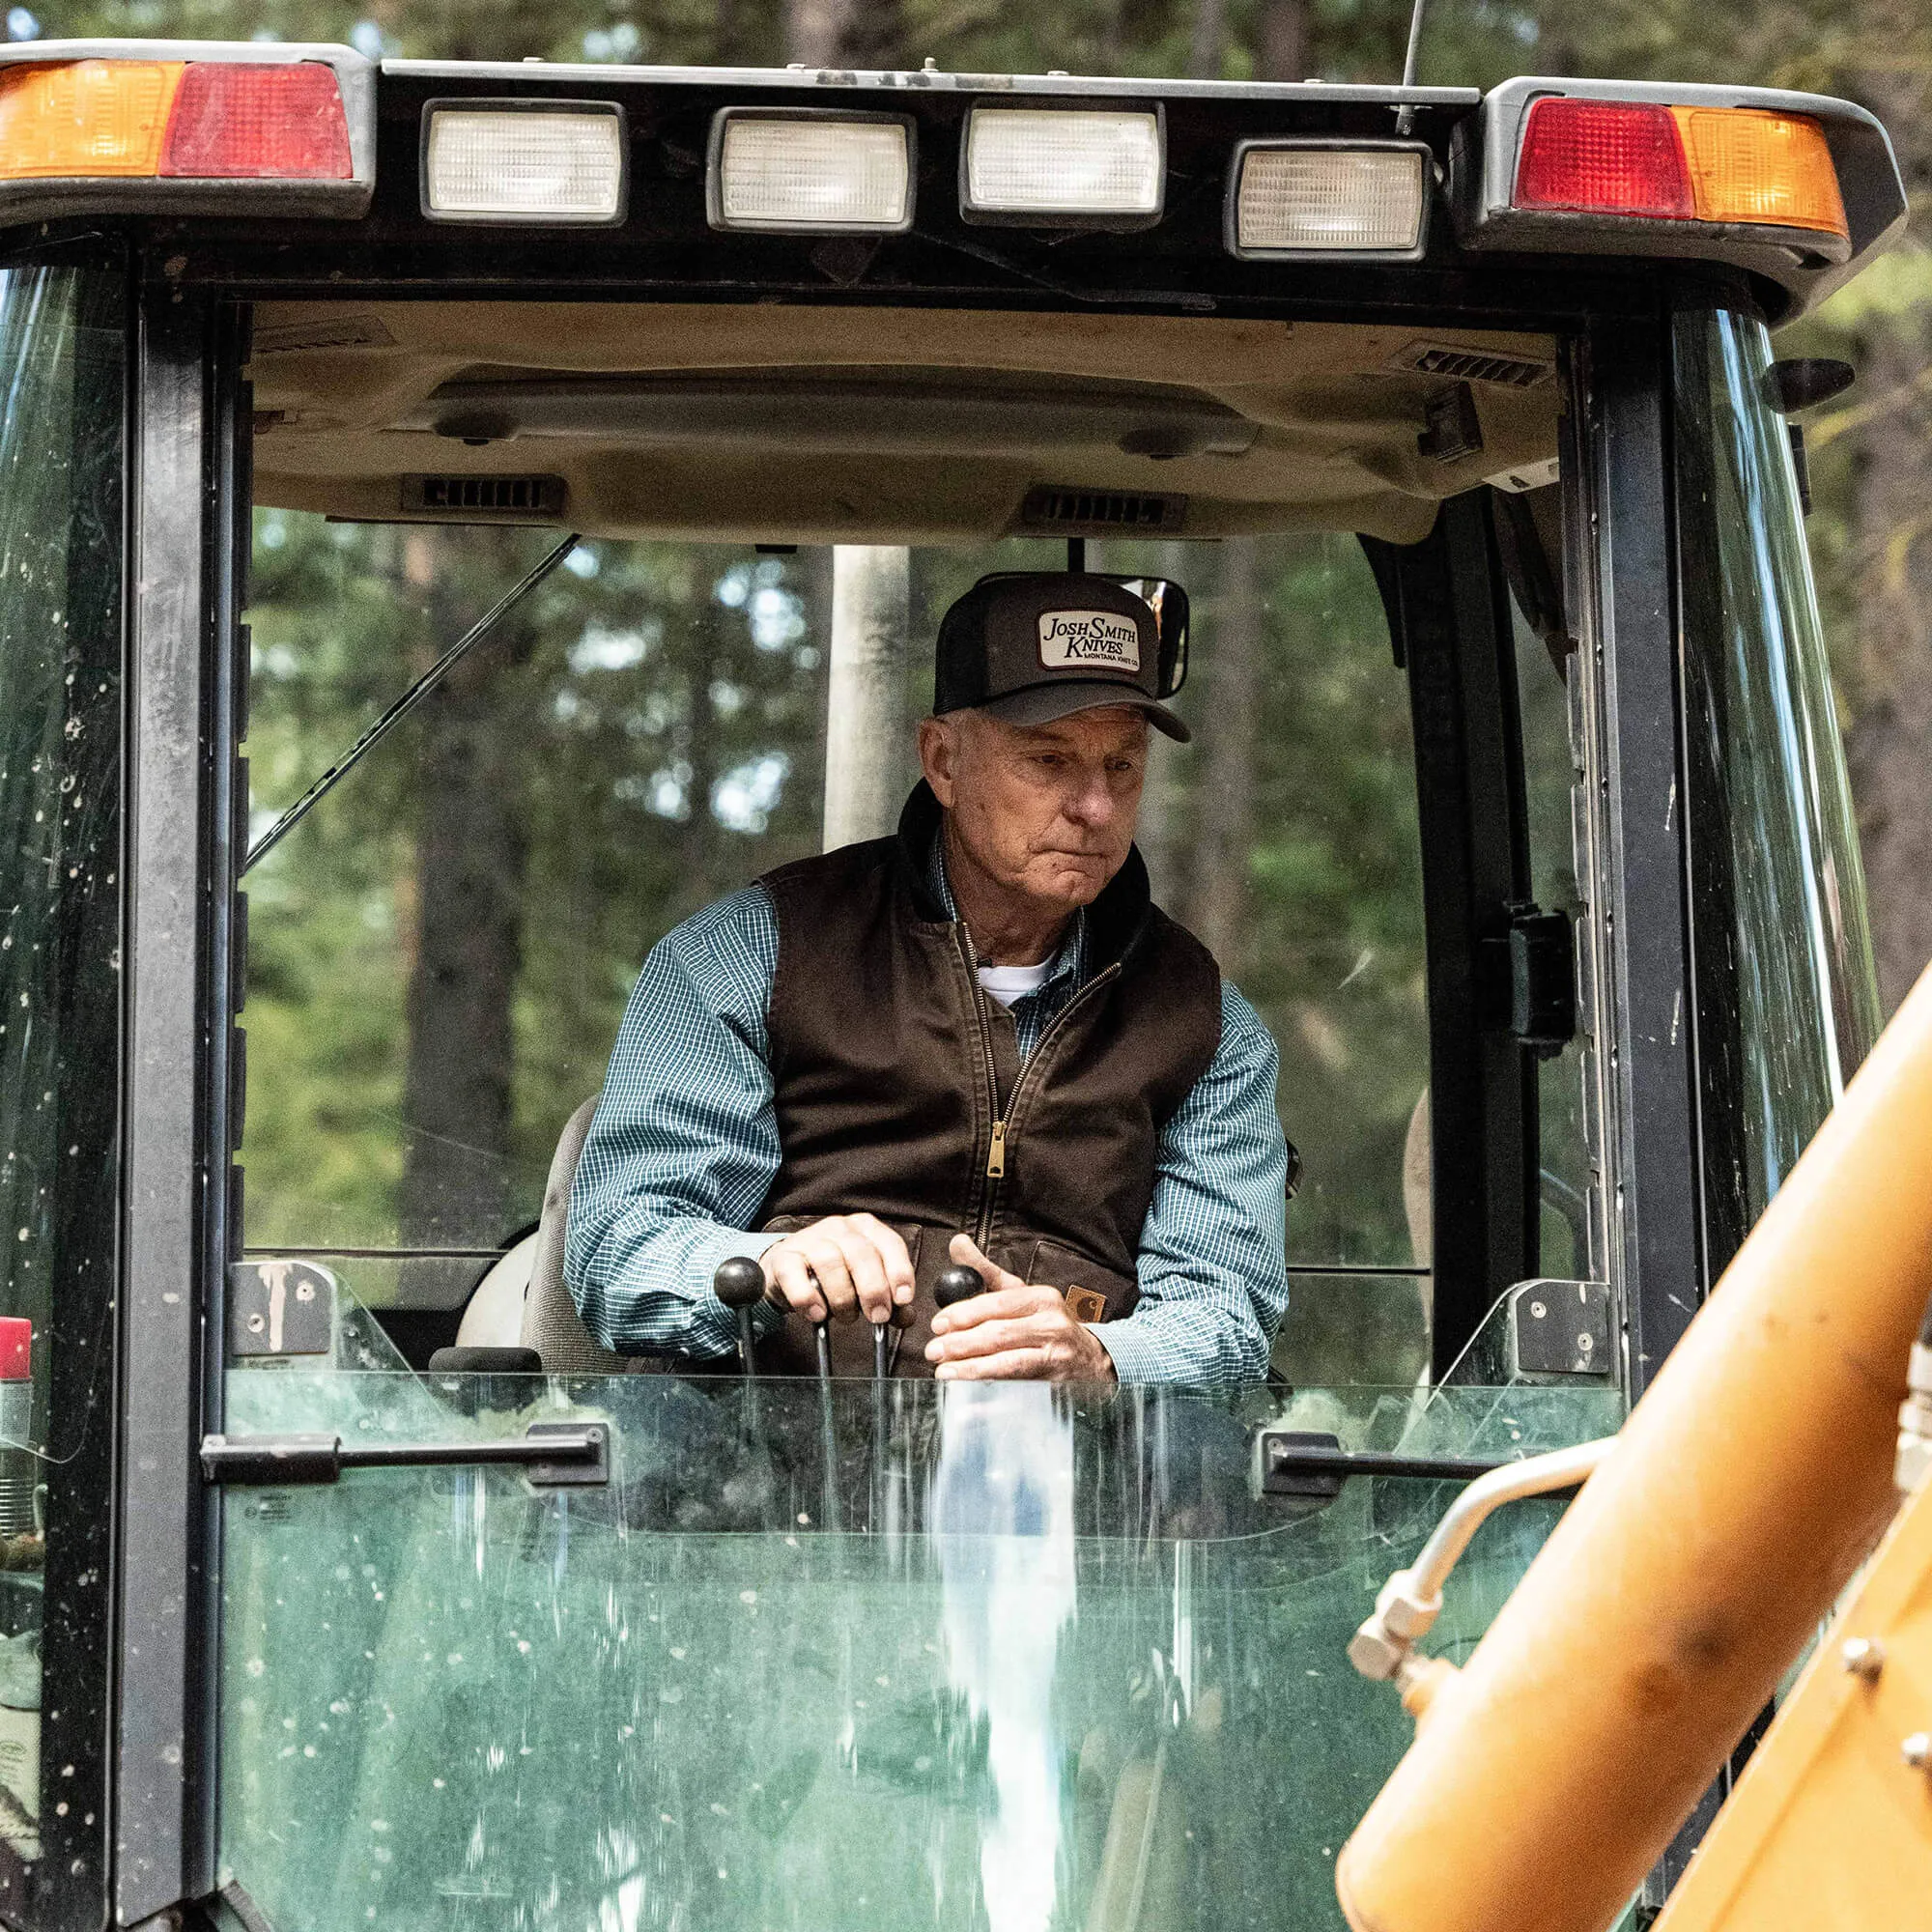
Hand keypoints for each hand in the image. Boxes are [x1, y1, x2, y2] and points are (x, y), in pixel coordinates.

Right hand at [760, 1214, 913, 1326]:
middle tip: (877, 1316)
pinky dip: (808, 1298)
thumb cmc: (833, 1276)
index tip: (903, 1299)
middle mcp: (839, 1228)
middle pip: (862, 1254)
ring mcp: (809, 1240)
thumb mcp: (864, 1282)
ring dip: (842, 1297)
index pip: (890, 1245)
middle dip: (873, 1290)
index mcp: (866, 1229)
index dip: (900, 1272)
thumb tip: (906, 1316)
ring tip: (845, 1316)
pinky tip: (817, 1313)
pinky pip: (794, 1275)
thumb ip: (887, 1298)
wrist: (787, 1270)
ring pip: (831, 1262)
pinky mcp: (784, 1257)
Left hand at [924, 1234, 1117, 1382]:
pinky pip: (1017, 1393)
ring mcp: (1055, 1359)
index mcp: (1042, 1299)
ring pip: (1008, 1365)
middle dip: (961, 1344)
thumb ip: (986, 1272)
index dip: (965, 1314)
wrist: (1091, 1361)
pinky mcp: (1054, 1387)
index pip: (998, 1304)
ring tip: (944, 1373)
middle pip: (1000, 1335)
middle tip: (934, 1351)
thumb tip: (956, 1243)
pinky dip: (990, 1398)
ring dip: (972, 1370)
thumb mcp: (1021, 1294)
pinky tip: (967, 1401)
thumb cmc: (1045, 1324)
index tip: (938, 1324)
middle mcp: (1052, 1327)